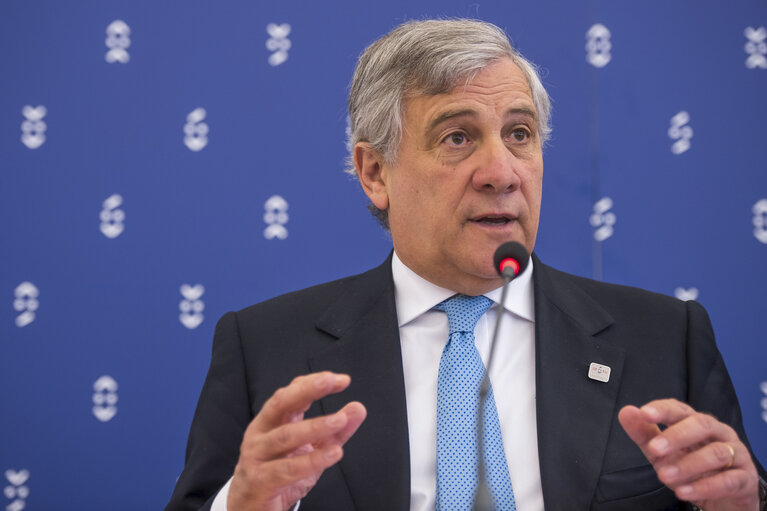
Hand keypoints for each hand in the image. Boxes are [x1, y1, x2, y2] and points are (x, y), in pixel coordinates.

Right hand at [227, 371, 366, 510]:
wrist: (249, 508)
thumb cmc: (279, 474)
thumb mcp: (311, 450)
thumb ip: (335, 431)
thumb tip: (358, 409)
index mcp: (271, 421)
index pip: (291, 393)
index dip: (313, 383)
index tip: (341, 379)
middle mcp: (260, 433)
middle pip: (281, 404)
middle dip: (306, 390)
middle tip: (329, 381)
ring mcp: (256, 456)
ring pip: (285, 436)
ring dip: (315, 426)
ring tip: (340, 420)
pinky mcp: (260, 480)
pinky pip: (287, 469)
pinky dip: (312, 461)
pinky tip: (333, 454)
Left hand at [619, 399, 758, 510]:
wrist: (724, 498)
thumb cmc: (691, 468)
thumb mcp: (663, 452)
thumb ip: (644, 433)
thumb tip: (626, 412)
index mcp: (698, 423)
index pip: (681, 409)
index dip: (664, 409)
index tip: (644, 413)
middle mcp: (719, 434)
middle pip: (702, 425)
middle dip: (677, 436)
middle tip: (654, 449)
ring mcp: (737, 455)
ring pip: (716, 453)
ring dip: (688, 465)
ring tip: (663, 476)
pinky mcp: (745, 479)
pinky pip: (728, 481)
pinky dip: (705, 486)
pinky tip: (683, 492)